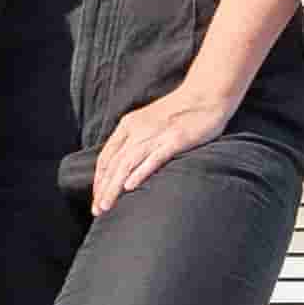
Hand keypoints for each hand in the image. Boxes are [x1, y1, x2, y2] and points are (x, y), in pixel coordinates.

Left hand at [87, 81, 236, 218]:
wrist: (206, 93)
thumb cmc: (181, 111)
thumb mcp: (150, 122)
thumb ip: (136, 139)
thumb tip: (125, 165)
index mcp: (128, 124)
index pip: (106, 157)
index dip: (99, 179)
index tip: (97, 198)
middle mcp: (137, 130)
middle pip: (113, 164)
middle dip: (103, 189)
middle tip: (97, 211)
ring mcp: (156, 135)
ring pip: (127, 164)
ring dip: (114, 187)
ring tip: (106, 206)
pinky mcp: (175, 140)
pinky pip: (153, 158)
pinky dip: (139, 172)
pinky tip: (130, 187)